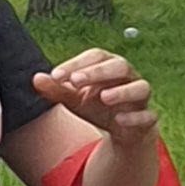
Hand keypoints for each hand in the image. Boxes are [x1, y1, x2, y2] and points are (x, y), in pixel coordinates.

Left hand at [33, 49, 157, 147]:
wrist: (122, 129)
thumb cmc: (97, 106)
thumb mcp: (74, 99)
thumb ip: (56, 89)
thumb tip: (36, 78)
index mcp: (109, 66)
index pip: (96, 56)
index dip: (76, 63)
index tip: (56, 75)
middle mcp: (128, 77)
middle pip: (119, 65)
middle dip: (98, 71)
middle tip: (75, 80)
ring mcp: (140, 97)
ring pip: (140, 87)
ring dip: (123, 91)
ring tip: (104, 97)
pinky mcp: (147, 118)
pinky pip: (148, 115)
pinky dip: (136, 117)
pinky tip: (120, 120)